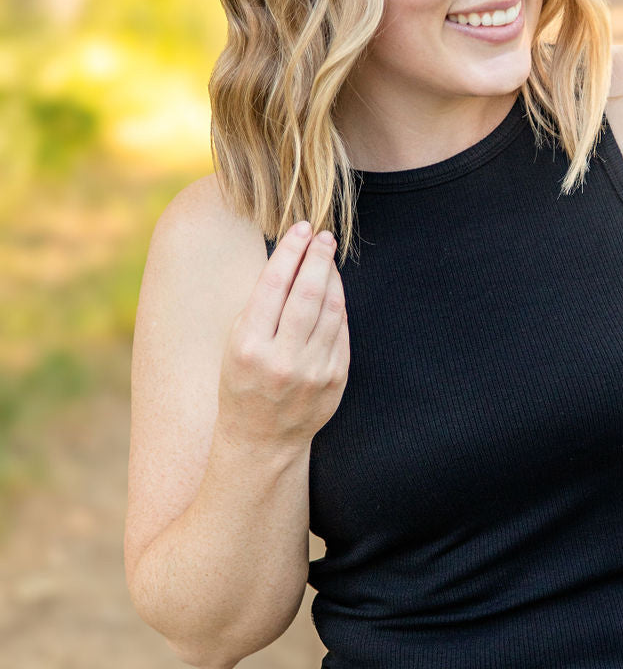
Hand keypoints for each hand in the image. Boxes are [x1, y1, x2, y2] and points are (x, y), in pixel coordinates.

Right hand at [218, 221, 349, 448]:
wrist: (261, 439)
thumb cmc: (243, 383)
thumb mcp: (235, 344)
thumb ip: (261, 307)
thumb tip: (289, 259)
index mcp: (249, 346)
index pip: (274, 285)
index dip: (290, 251)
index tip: (300, 229)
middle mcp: (282, 359)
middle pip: (308, 293)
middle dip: (318, 258)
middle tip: (324, 236)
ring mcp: (313, 371)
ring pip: (331, 309)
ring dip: (332, 277)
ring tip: (329, 257)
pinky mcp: (335, 379)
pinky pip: (341, 331)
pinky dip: (338, 306)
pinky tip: (333, 290)